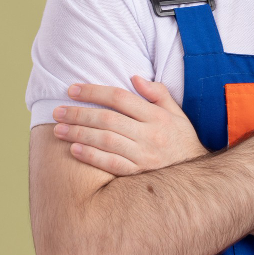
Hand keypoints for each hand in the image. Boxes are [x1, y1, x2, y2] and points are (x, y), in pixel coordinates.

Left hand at [52, 77, 208, 175]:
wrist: (195, 176)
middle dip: (79, 114)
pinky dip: (92, 157)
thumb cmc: (181, 139)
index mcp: (157, 116)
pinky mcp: (138, 174)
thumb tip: (134, 78)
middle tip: (57, 111)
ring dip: (79, 134)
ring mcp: (143, 156)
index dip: (94, 92)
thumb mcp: (176, 112)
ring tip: (59, 130)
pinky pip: (111, 164)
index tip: (72, 90)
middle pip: (108, 120)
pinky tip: (75, 150)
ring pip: (106, 141)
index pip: (120, 98)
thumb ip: (157, 93)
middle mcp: (149, 135)